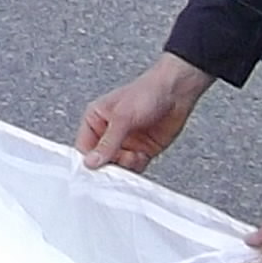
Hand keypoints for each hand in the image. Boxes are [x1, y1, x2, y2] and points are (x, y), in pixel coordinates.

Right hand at [77, 54, 213, 173]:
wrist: (177, 92)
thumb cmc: (147, 92)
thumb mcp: (122, 117)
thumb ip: (107, 142)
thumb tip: (91, 161)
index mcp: (96, 119)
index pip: (84, 147)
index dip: (88, 160)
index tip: (94, 170)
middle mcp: (109, 133)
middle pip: (100, 160)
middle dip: (108, 166)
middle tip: (114, 168)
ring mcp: (126, 143)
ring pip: (117, 166)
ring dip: (124, 167)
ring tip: (132, 157)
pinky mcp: (142, 151)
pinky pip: (134, 167)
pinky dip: (136, 168)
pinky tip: (141, 157)